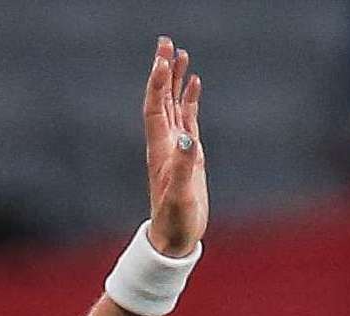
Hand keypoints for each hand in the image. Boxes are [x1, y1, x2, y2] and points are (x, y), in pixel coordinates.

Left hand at [144, 36, 207, 256]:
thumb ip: (184, 166)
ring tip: (181, 54)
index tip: (162, 57)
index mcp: (160, 150)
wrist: (173, 238)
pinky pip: (187, 119)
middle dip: (163, 71)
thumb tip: (187, 138)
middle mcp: (164, 144)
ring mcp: (176, 148)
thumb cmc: (175, 221)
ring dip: (175, 80)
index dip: (158, 82)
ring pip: (173, 105)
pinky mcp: (188, 154)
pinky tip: (194, 84)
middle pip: (160, 99)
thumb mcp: (180, 195)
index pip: (155, 108)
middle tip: (166, 42)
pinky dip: (190, 99)